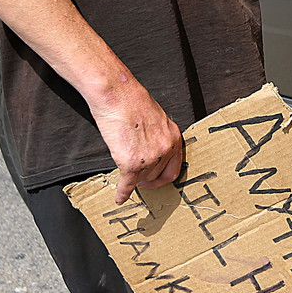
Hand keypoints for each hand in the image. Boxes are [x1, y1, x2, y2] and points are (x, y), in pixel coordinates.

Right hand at [89, 81, 184, 204]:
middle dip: (146, 179)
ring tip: (125, 175)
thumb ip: (157, 137)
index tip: (155, 181)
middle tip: (137, 180)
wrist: (117, 95)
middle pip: (156, 175)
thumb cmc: (131, 101)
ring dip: (133, 180)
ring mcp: (150, 157)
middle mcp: (165, 149)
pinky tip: (119, 197)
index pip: (174, 168)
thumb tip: (150, 150)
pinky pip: (127, 185)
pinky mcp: (131, 163)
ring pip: (141, 179)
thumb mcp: (155, 119)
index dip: (163, 178)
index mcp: (173, 136)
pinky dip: (122, 193)